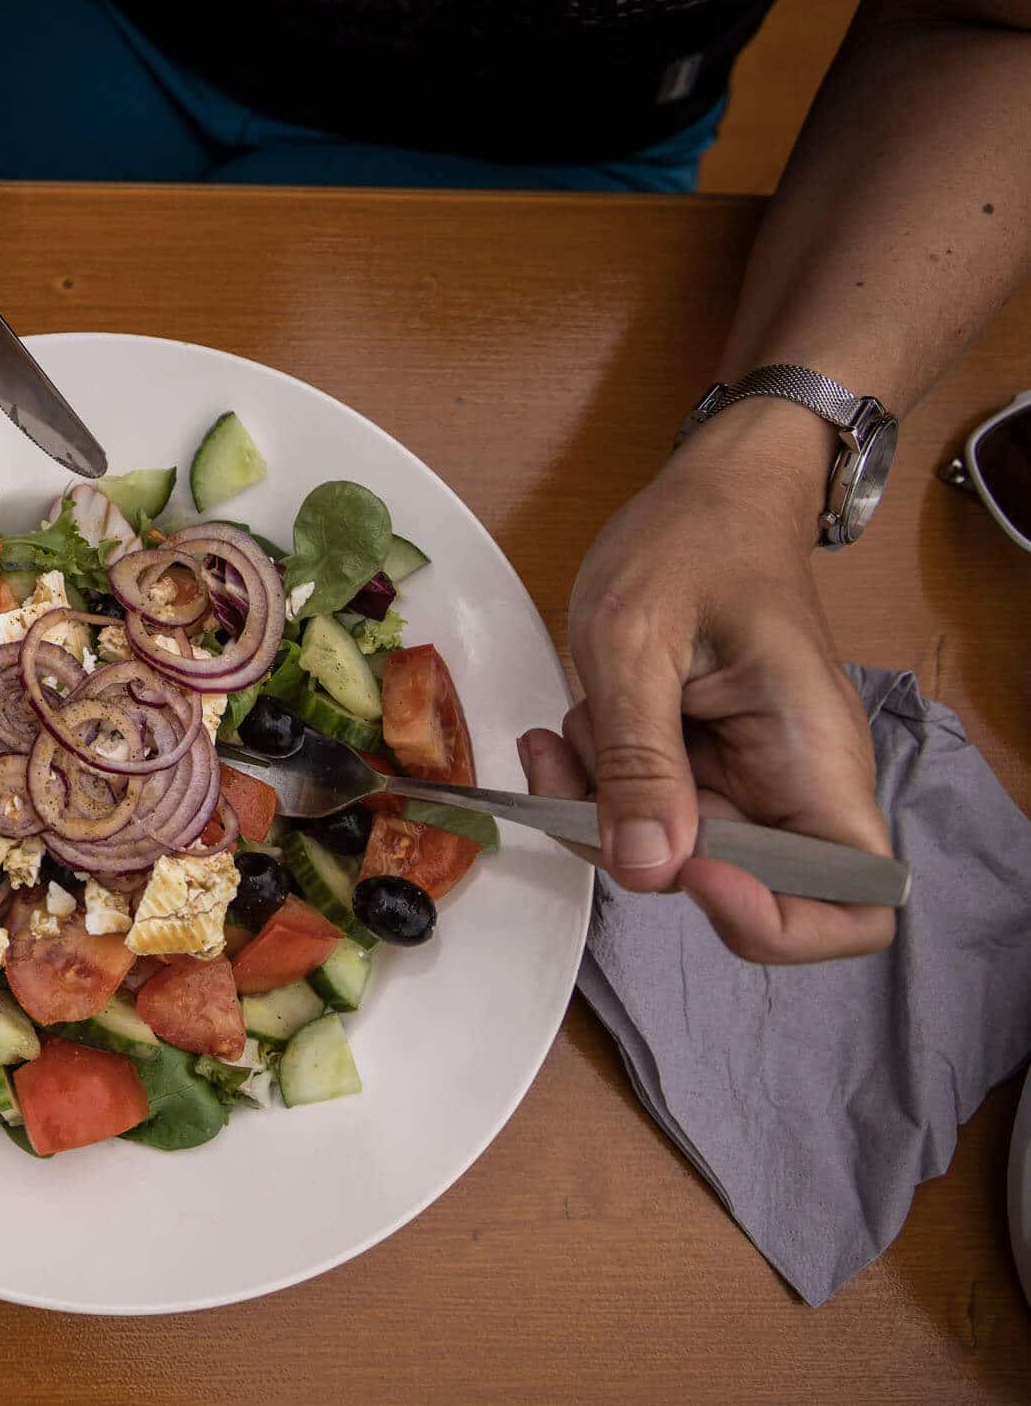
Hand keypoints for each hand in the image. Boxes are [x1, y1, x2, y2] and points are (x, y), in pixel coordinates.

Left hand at [521, 402, 894, 961]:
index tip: (690, 869)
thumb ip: (638, 760)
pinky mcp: (701, 769)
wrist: (709, 495)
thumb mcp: (636, 643)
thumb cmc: (691, 544)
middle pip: (736, 889)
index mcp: (815, 758)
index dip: (775, 923)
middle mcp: (794, 784)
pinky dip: (592, 787)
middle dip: (638, 849)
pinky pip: (645, 812)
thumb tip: (648, 869)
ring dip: (599, 812)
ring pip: (671, 854)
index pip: (854, 905)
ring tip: (565, 733)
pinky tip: (564, 735)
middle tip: (568, 776)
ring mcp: (746, 780)